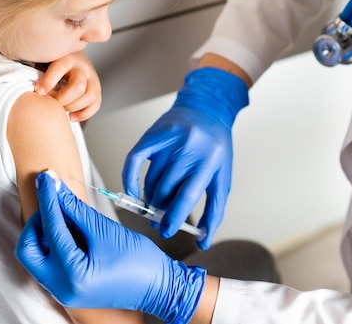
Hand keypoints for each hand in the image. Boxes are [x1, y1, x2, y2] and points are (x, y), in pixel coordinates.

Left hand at [15, 172, 205, 323]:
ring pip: (35, 256)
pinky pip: (48, 262)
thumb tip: (57, 189)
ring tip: (63, 212)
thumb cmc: (140, 263)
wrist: (159, 287)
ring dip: (43, 231)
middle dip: (37, 222)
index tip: (46, 179)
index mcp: (73, 276)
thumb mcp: (107, 231)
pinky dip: (53, 242)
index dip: (48, 199)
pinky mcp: (68, 288)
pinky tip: (67, 226)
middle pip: (28, 249)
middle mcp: (62, 288)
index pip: (51, 229)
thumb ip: (78, 210)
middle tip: (53, 202)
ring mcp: (63, 291)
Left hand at [34, 52, 100, 121]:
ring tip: (62, 110)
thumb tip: (28, 87)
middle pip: (78, 87)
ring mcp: (92, 79)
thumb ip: (38, 69)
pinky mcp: (97, 90)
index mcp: (67, 58)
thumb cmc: (54, 63)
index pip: (59, 68)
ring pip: (89, 97)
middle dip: (63, 99)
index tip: (38, 92)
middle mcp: (82, 68)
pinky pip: (95, 105)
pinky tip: (71, 117)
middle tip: (52, 102)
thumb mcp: (47, 60)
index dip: (48, 81)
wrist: (74, 58)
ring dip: (74, 107)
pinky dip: (84, 114)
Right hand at [122, 67, 248, 248]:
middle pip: (166, 189)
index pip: (187, 194)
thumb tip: (204, 241)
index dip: (175, 216)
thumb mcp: (222, 177)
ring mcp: (169, 139)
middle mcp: (188, 148)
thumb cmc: (215, 148)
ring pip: (152, 179)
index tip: (167, 230)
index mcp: (209, 160)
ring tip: (153, 208)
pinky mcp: (154, 134)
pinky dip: (129, 179)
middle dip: (160, 211)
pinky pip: (134, 160)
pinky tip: (132, 194)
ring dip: (150, 199)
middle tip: (158, 222)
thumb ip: (214, 210)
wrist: (207, 109)